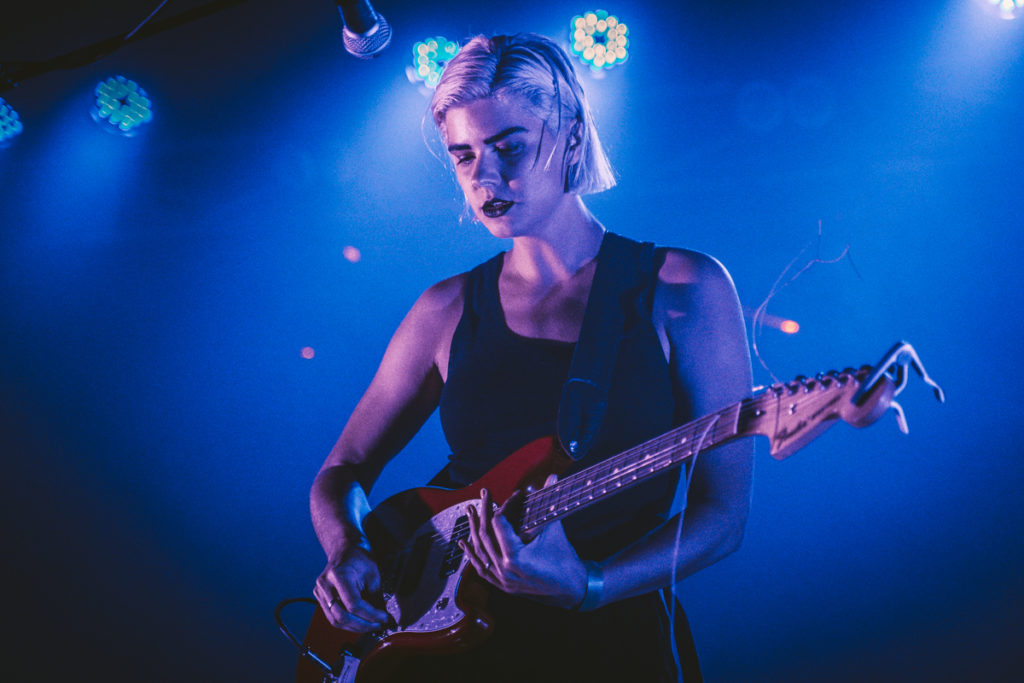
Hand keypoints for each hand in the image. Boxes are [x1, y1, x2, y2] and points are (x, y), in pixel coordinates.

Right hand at [313, 545, 390, 631]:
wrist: (345, 550)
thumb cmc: (360, 558)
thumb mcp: (374, 575)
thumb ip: (377, 599)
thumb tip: (383, 619)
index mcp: (338, 575)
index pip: (354, 604)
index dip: (370, 615)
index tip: (384, 618)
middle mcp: (325, 585)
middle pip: (342, 616)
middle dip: (363, 625)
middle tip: (378, 625)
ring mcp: (320, 592)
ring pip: (335, 621)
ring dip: (355, 627)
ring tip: (371, 626)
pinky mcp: (319, 597)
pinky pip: (332, 617)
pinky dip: (347, 623)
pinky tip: (360, 623)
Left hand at [459, 475, 587, 608]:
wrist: (572, 590)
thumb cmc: (565, 561)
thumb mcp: (555, 530)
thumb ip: (550, 502)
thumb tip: (552, 477)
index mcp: (515, 557)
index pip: (499, 523)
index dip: (507, 505)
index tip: (515, 496)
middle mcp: (504, 570)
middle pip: (485, 535)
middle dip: (484, 511)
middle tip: (484, 494)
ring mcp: (501, 580)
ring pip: (480, 551)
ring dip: (474, 529)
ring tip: (470, 512)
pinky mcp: (502, 585)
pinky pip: (481, 568)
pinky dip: (473, 554)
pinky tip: (465, 543)